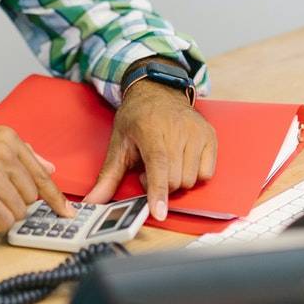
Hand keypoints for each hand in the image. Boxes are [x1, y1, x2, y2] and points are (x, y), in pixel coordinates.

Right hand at [0, 127, 72, 231]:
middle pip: (31, 196)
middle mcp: (3, 151)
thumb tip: (49, 167)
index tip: (66, 213)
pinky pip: (3, 222)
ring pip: (18, 212)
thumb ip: (18, 158)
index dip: (54, 197)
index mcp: (6, 138)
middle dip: (10, 204)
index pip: (41, 173)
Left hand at [84, 81, 216, 220]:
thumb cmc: (137, 118)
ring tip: (165, 162)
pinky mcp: (209, 136)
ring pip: (191, 180)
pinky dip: (194, 174)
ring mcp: (196, 133)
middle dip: (160, 184)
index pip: (158, 166)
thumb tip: (94, 201)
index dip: (158, 191)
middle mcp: (178, 130)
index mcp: (151, 130)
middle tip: (149, 168)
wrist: (158, 91)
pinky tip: (181, 160)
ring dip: (176, 180)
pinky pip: (206, 173)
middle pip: (174, 180)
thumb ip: (108, 176)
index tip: (159, 212)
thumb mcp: (118, 143)